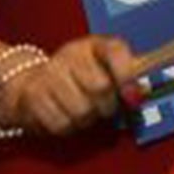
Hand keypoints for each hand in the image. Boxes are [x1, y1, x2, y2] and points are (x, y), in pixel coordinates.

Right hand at [0, 35, 138, 136]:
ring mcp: (50, 72)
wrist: (31, 82)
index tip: (133, 96)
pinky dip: (67, 127)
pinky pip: (61, 123)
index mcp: (94, 45)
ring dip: (86, 120)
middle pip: (100, 87)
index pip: (115, 50)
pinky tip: (64, 116)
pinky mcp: (34, 94)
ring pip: (82, 110)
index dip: (127, 74)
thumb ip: (126, 80)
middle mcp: (71, 54)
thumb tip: (142, 94)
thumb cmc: (78, 80)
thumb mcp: (103, 71)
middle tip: (102, 107)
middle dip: (106, 106)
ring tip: (81, 112)